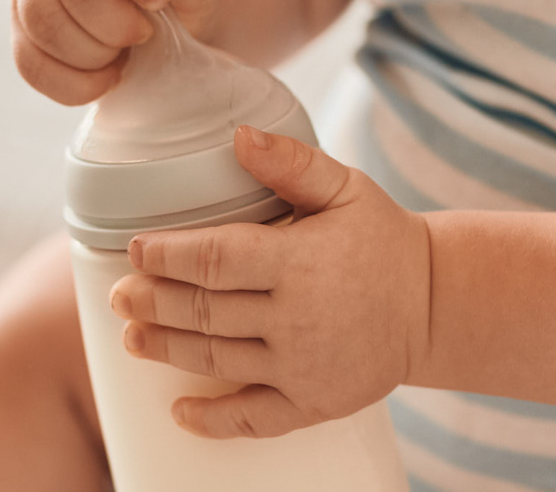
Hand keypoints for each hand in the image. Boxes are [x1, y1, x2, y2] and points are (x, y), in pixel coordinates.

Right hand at [12, 0, 222, 105]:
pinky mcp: (22, 23)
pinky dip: (70, 83)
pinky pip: (28, 61)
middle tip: (144, 36)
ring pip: (40, 20)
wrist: (157, 8)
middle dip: (115, 24)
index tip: (158, 1)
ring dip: (90, 55)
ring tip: (122, 57)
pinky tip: (103, 78)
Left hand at [109, 126, 431, 438]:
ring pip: (216, 360)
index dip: (168, 256)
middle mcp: (298, 317)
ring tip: (132, 337)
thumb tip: (240, 136)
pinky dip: (213, 420)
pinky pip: (254, 419)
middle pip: (204, 311)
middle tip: (120, 296)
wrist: (436, 305)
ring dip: (166, 350)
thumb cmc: (384, 241)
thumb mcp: (348, 189)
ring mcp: (304, 366)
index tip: (137, 251)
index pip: (215, 259)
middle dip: (154, 303)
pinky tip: (180, 412)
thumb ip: (292, 163)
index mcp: (300, 260)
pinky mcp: (314, 403)